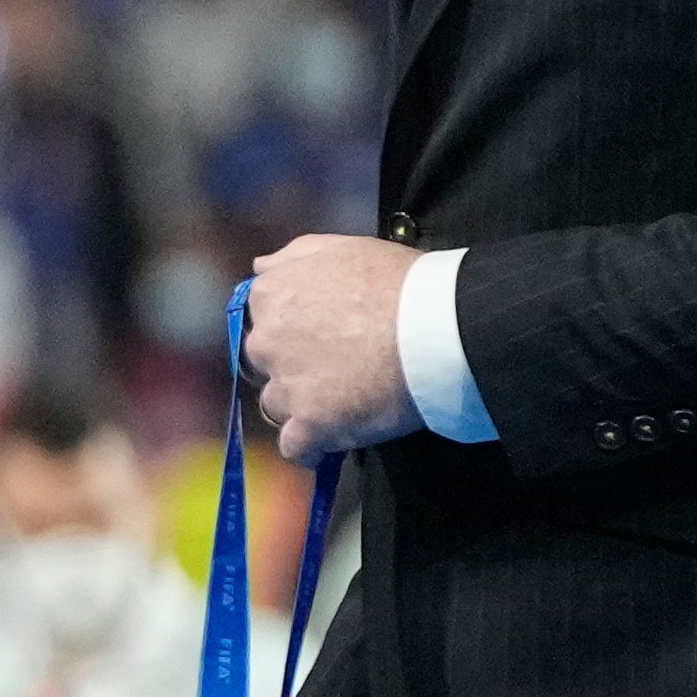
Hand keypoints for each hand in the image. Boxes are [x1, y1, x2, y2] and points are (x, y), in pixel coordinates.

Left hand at [240, 235, 423, 462]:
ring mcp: (286, 386)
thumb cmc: (399, 283)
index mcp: (271, 296)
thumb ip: (293, 257)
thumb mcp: (344, 248)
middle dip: (293, 368)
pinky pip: (296, 447)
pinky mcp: (310, 425)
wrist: (436, 328)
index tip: (322, 336)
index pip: (262, 319)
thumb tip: (260, 268)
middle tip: (337, 368)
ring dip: (303, 406)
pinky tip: (334, 439)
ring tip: (344, 401)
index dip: (292, 330)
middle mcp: (266, 342)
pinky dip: (312, 447)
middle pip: (266, 364)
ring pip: (278, 405)